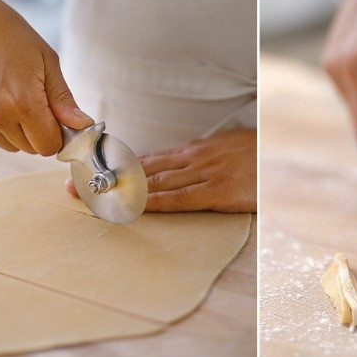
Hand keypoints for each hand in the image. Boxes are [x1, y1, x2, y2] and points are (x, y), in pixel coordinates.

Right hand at [0, 0, 92, 153]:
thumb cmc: (12, 35)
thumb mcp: (47, 61)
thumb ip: (63, 99)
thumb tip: (82, 126)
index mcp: (23, 102)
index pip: (48, 146)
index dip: (59, 134)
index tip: (59, 116)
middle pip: (30, 148)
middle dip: (40, 132)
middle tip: (40, 101)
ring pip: (9, 145)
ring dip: (19, 131)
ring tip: (18, 97)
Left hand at [66, 128, 255, 211]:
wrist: (286, 155)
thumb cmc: (259, 155)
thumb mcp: (227, 149)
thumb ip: (203, 159)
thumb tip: (180, 168)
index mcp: (194, 150)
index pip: (146, 159)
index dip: (114, 166)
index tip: (85, 172)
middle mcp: (192, 158)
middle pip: (141, 169)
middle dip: (105, 178)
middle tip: (70, 185)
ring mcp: (204, 173)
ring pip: (154, 182)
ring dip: (119, 190)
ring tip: (88, 196)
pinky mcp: (217, 190)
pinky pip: (179, 198)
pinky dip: (152, 202)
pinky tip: (131, 206)